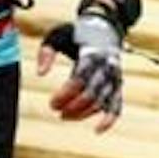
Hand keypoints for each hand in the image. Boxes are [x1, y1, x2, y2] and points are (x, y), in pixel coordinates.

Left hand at [38, 9, 123, 129]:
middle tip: (55, 108)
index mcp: (92, 54)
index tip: (52, 103)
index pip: (79, 79)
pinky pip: (117, 105)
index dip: (66, 94)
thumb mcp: (57, 35)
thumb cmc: (76, 34)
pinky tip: (97, 130)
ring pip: (101, 102)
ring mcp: (115, 78)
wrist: (105, 28)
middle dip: (72, 106)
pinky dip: (110, 119)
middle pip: (90, 94)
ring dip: (82, 113)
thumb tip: (40, 74)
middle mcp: (107, 67)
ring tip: (64, 115)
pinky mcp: (118, 86)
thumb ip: (46, 52)